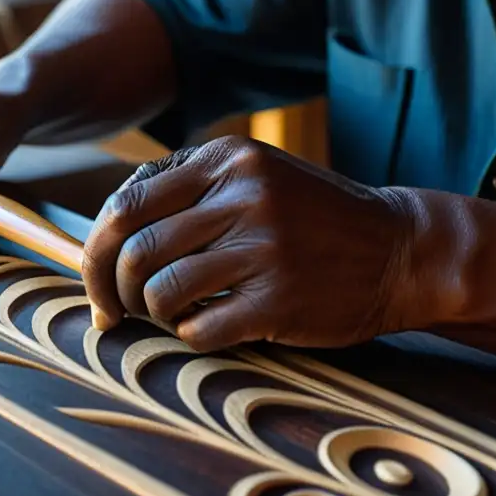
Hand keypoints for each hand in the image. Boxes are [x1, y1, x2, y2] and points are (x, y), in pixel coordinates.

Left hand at [81, 136, 417, 351]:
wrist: (401, 249)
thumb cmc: (309, 218)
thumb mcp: (252, 177)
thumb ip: (183, 190)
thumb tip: (102, 233)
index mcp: (225, 159)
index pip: (125, 205)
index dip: (94, 251)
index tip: (97, 283)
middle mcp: (243, 194)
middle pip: (134, 251)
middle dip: (110, 290)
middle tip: (116, 312)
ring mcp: (264, 247)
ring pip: (159, 291)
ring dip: (151, 314)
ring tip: (171, 315)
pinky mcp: (281, 299)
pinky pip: (199, 329)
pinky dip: (188, 336)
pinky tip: (206, 328)